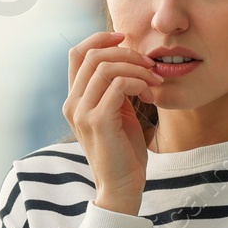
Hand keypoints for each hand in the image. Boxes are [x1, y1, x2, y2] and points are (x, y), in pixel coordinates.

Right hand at [65, 31, 161, 214]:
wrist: (121, 188)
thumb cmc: (123, 152)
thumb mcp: (117, 114)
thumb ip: (114, 90)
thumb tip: (128, 61)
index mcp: (74, 100)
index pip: (77, 54)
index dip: (100, 38)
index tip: (126, 38)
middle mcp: (72, 103)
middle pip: (93, 55)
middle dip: (126, 52)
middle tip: (149, 64)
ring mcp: (82, 112)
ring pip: (107, 66)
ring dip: (137, 68)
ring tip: (155, 81)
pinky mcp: (98, 121)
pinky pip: (119, 84)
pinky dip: (139, 82)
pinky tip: (151, 94)